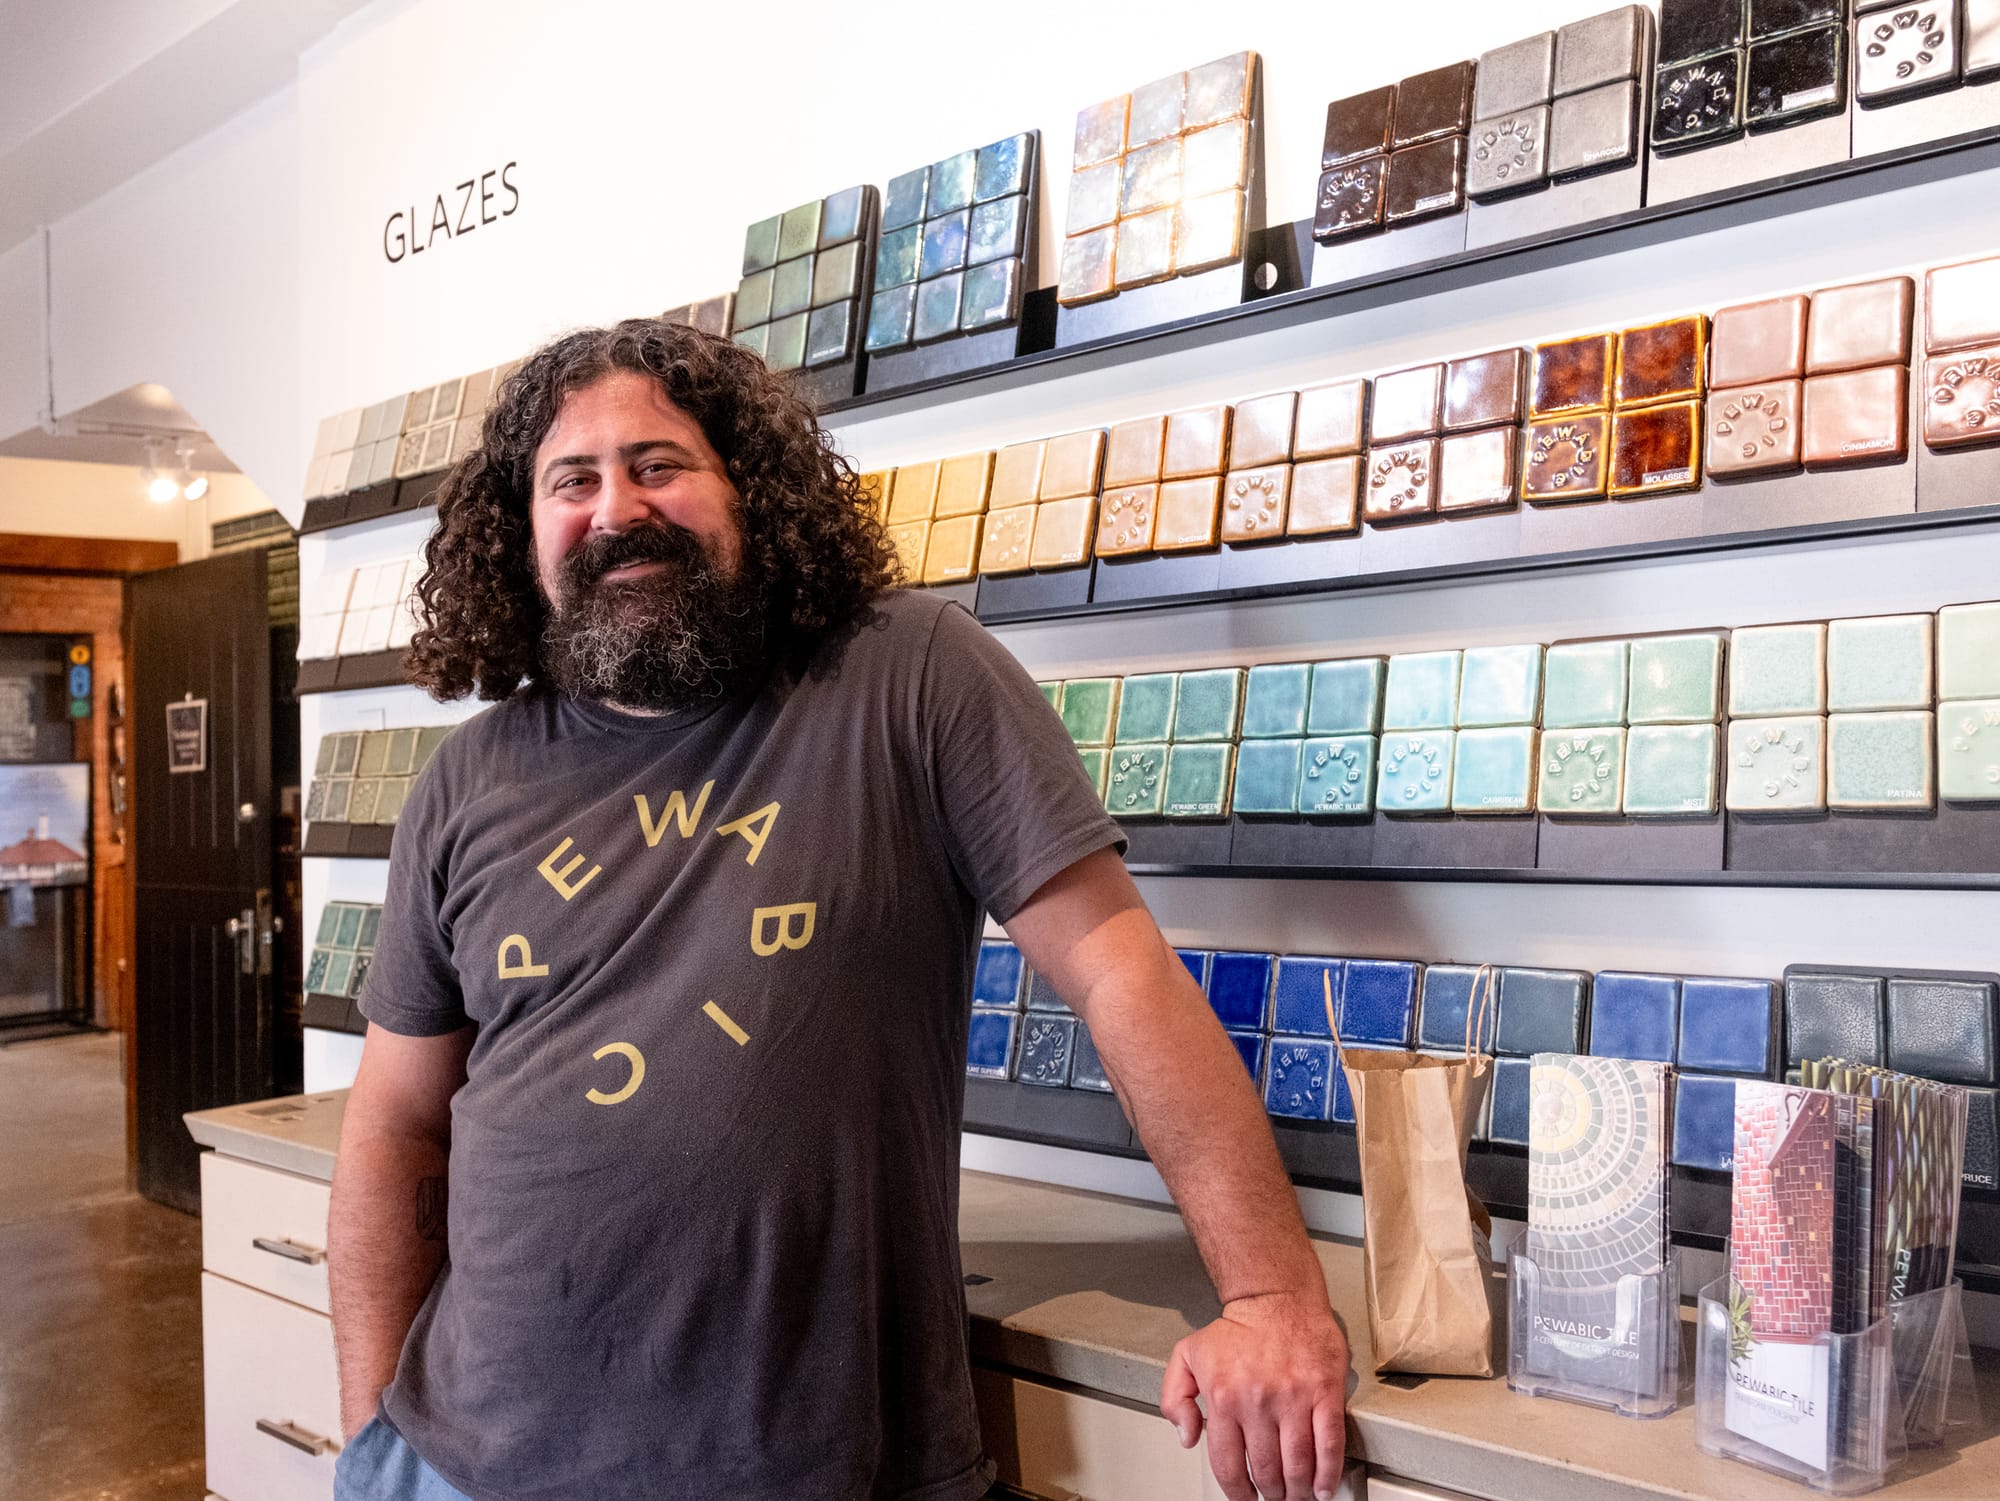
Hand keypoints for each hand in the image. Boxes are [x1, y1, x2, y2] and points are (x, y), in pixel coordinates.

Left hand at [1160, 1290, 1349, 1500]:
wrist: (1277, 1298)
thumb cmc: (1238, 1329)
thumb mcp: (1188, 1356)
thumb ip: (1175, 1397)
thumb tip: (1187, 1436)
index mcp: (1224, 1398)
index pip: (1228, 1464)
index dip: (1237, 1491)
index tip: (1244, 1498)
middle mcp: (1258, 1402)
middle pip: (1267, 1470)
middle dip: (1271, 1494)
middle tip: (1274, 1497)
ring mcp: (1294, 1399)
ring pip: (1298, 1464)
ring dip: (1298, 1490)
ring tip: (1297, 1495)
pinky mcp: (1324, 1392)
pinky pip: (1329, 1443)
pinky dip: (1327, 1472)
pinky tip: (1323, 1487)